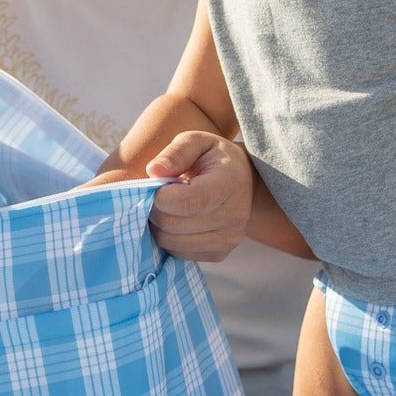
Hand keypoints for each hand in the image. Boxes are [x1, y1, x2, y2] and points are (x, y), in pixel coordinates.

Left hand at [144, 131, 253, 262]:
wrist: (241, 180)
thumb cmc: (213, 157)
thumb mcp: (196, 141)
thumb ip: (175, 153)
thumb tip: (153, 171)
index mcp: (230, 182)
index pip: (191, 202)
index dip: (163, 198)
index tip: (156, 186)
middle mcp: (236, 215)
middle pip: (175, 225)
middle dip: (155, 210)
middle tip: (157, 196)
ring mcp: (230, 239)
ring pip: (172, 243)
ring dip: (159, 227)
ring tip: (166, 208)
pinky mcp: (221, 254)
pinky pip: (179, 253)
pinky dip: (169, 238)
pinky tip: (176, 221)